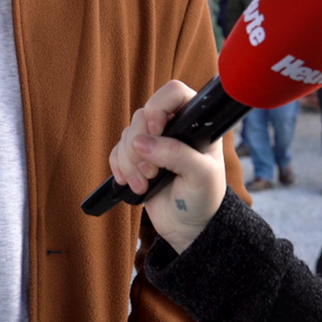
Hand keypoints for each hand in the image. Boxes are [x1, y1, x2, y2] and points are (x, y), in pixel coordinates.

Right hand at [109, 80, 226, 253]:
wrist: (189, 227)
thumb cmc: (204, 198)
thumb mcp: (201, 176)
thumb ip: (176, 154)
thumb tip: (142, 144)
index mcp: (194, 123)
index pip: (173, 94)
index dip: (159, 108)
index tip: (157, 131)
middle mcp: (173, 128)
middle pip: (143, 115)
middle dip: (140, 146)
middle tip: (153, 171)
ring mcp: (154, 142)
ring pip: (128, 135)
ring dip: (131, 162)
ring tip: (145, 183)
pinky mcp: (137, 158)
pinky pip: (116, 151)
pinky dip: (119, 168)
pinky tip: (132, 184)